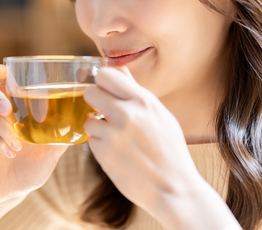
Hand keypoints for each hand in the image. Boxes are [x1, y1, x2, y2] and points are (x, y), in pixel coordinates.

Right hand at [0, 65, 67, 207]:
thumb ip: (61, 136)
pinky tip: (11, 152)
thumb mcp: (50, 152)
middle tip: (7, 107)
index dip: (0, 73)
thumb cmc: (30, 166)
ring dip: (3, 127)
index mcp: (12, 108)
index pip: (1, 82)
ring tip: (18, 143)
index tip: (5, 71)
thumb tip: (83, 123)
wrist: (10, 192)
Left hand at [82, 67, 201, 218]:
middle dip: (94, 102)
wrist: (173, 189)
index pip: (107, 74)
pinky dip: (100, 146)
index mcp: (143, 101)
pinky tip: (117, 153)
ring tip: (116, 138)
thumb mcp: (160, 116)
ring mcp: (113, 134)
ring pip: (88, 119)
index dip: (103, 82)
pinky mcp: (103, 154)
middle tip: (104, 112)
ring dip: (97, 128)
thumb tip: (120, 71)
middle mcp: (127, 114)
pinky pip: (91, 140)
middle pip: (90, 92)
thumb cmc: (170, 151)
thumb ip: (137, 93)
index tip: (106, 90)